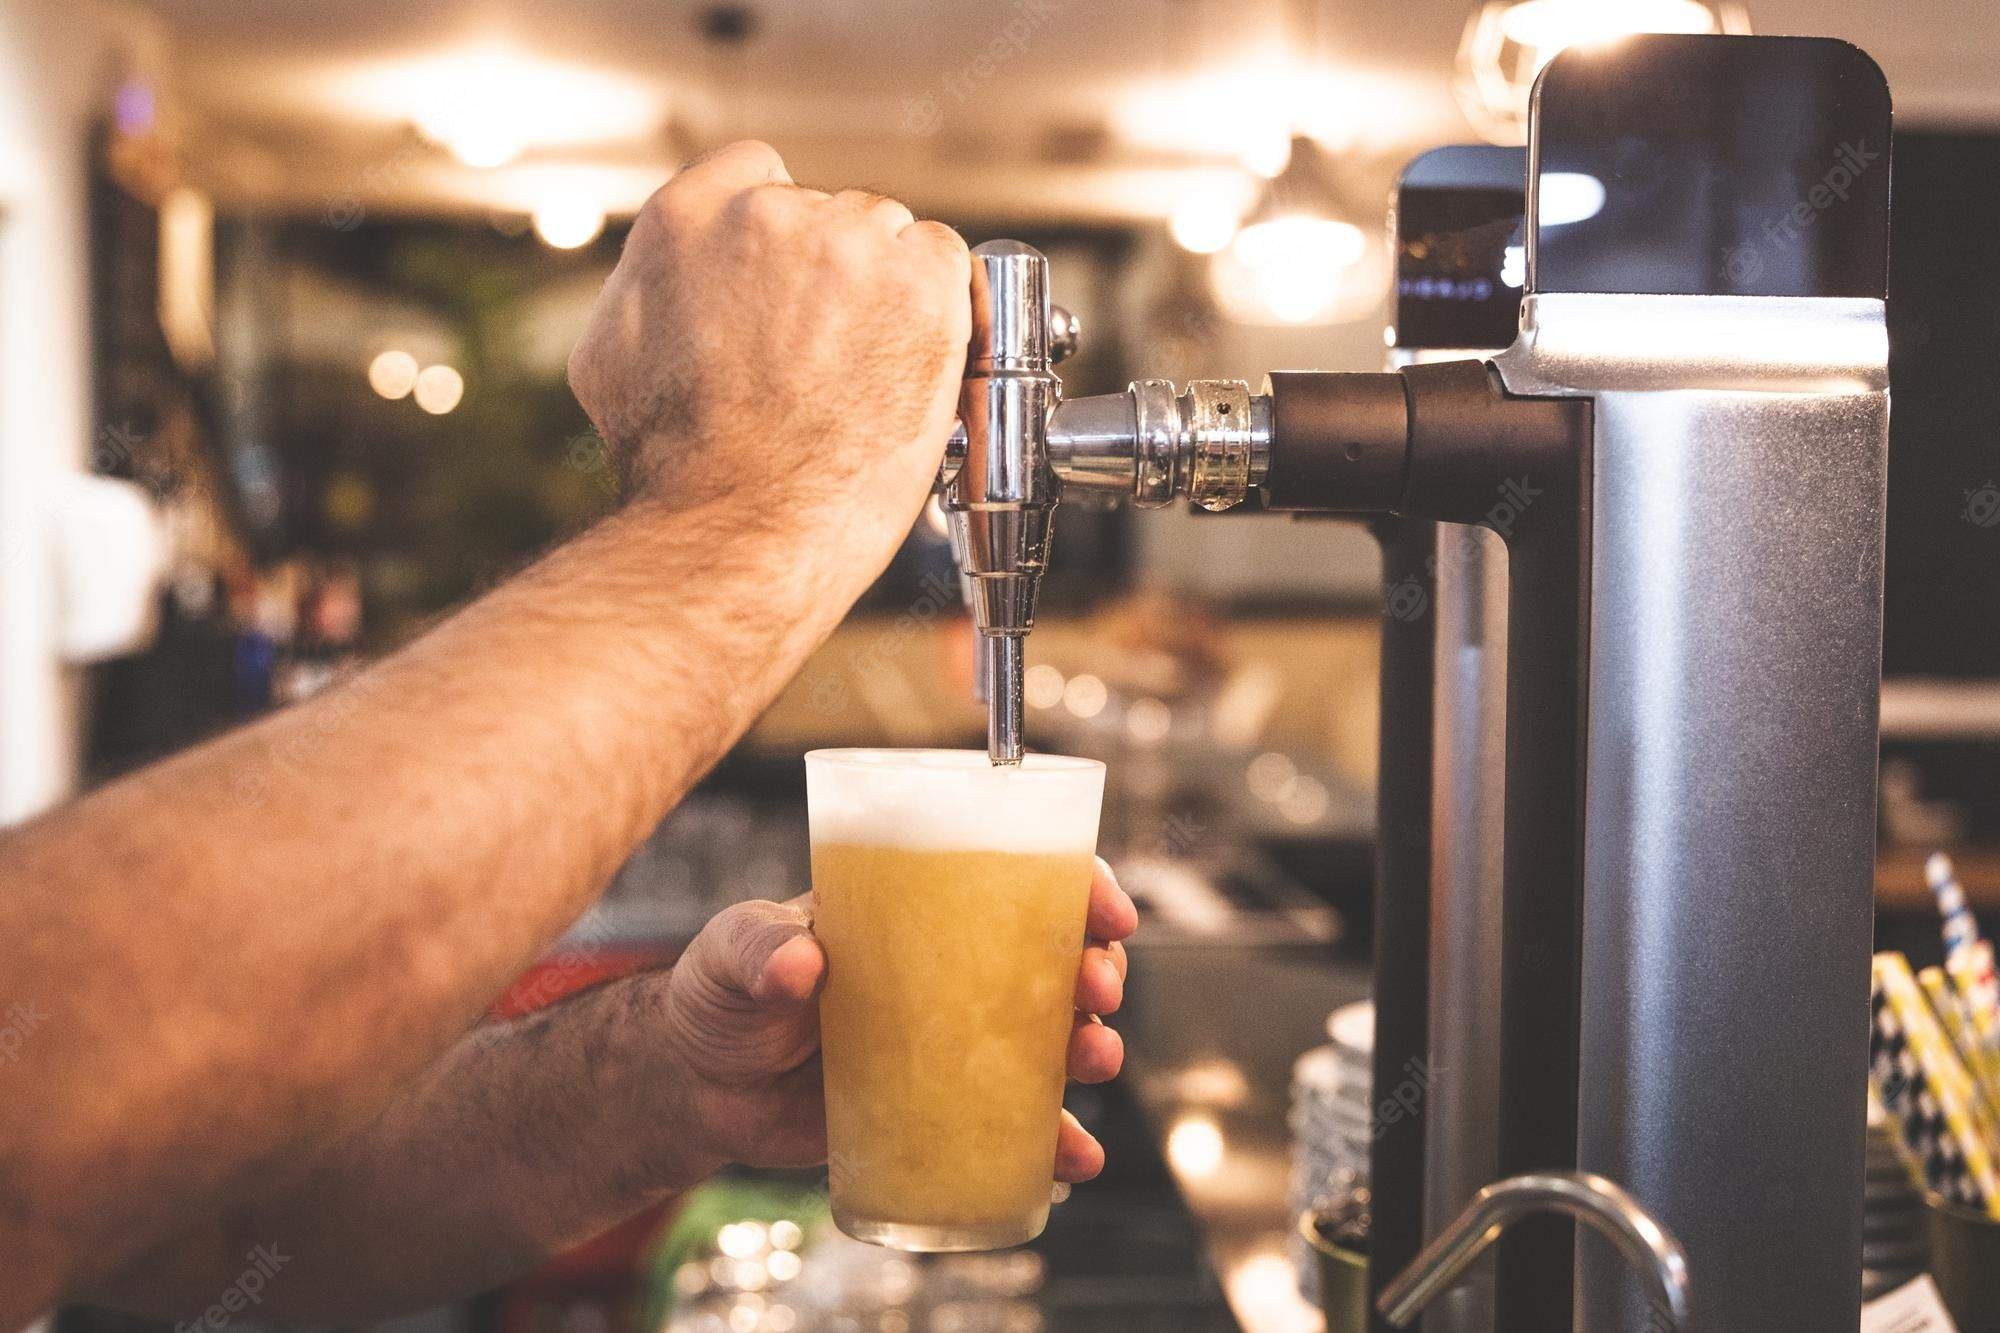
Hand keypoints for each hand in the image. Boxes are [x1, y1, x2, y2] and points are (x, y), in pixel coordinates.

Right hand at [567, 141, 970, 557]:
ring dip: (888, 291)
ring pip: (890, 237)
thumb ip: (647, 287)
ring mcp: (850, 246)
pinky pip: (946, 262)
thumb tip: (673, 276)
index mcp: (687, 218)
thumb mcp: (610, 357)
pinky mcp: (920, 285)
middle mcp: (768, 215)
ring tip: (864, 371)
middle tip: (828, 349)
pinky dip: (940, 308)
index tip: (790, 277)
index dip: (781, 233)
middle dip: (833, 272)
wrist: (741, 524)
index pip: (757, 171)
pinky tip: (910, 361)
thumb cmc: (677, 465)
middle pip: (830, 211)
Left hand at [651, 858, 1136, 1181]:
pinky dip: (1054, 1144)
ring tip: (1093, 1062)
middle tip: (1098, 993)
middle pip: (1054, 960)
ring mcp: (951, 1045)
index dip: (1080, 888)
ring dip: (1090, 1049)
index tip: (1108, 912)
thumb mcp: (732, 955)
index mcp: (918, 914)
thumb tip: (801, 963)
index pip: (1016, 883)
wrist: (697, 1086)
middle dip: (1098, 972)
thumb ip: (760, 952)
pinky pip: (1016, 1127)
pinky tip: (1072, 1161)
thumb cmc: (720, 995)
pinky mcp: (941, 1110)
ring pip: (1051, 1042)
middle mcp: (951, 974)